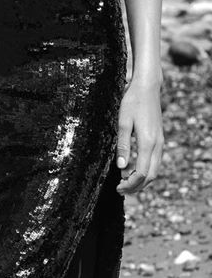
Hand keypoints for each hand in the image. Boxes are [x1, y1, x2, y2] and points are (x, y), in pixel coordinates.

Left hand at [115, 78, 162, 194]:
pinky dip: (146, 171)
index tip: (117, 188)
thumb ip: (123, 145)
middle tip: (120, 190)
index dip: (130, 184)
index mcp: (148, 143)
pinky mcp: (159, 139)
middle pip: (151, 175)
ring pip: (155, 170)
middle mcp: (157, 145)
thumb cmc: (132, 103)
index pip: (142, 173)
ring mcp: (160, 142)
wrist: (147, 88)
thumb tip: (121, 167)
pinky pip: (155, 161)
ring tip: (125, 183)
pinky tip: (132, 170)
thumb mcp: (123, 123)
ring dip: (141, 180)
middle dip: (136, 186)